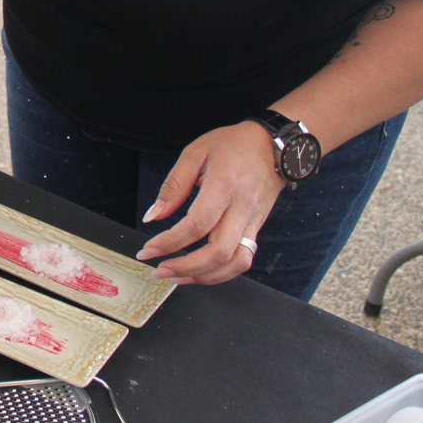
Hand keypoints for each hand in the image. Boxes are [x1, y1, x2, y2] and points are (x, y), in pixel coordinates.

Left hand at [134, 122, 286, 285]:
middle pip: (218, 251)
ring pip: (235, 263)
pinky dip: (220, 272)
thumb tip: (153, 216)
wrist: (273, 146)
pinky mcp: (257, 229)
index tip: (148, 250)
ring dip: (204, 277)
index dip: (170, 242)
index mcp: (224, 185)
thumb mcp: (195, 153)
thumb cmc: (232, 145)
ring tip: (176, 277)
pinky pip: (243, 259)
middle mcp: (242, 208)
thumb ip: (173, 186)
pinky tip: (199, 271)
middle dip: (185, 267)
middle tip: (158, 270)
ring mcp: (253, 222)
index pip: (197, 224)